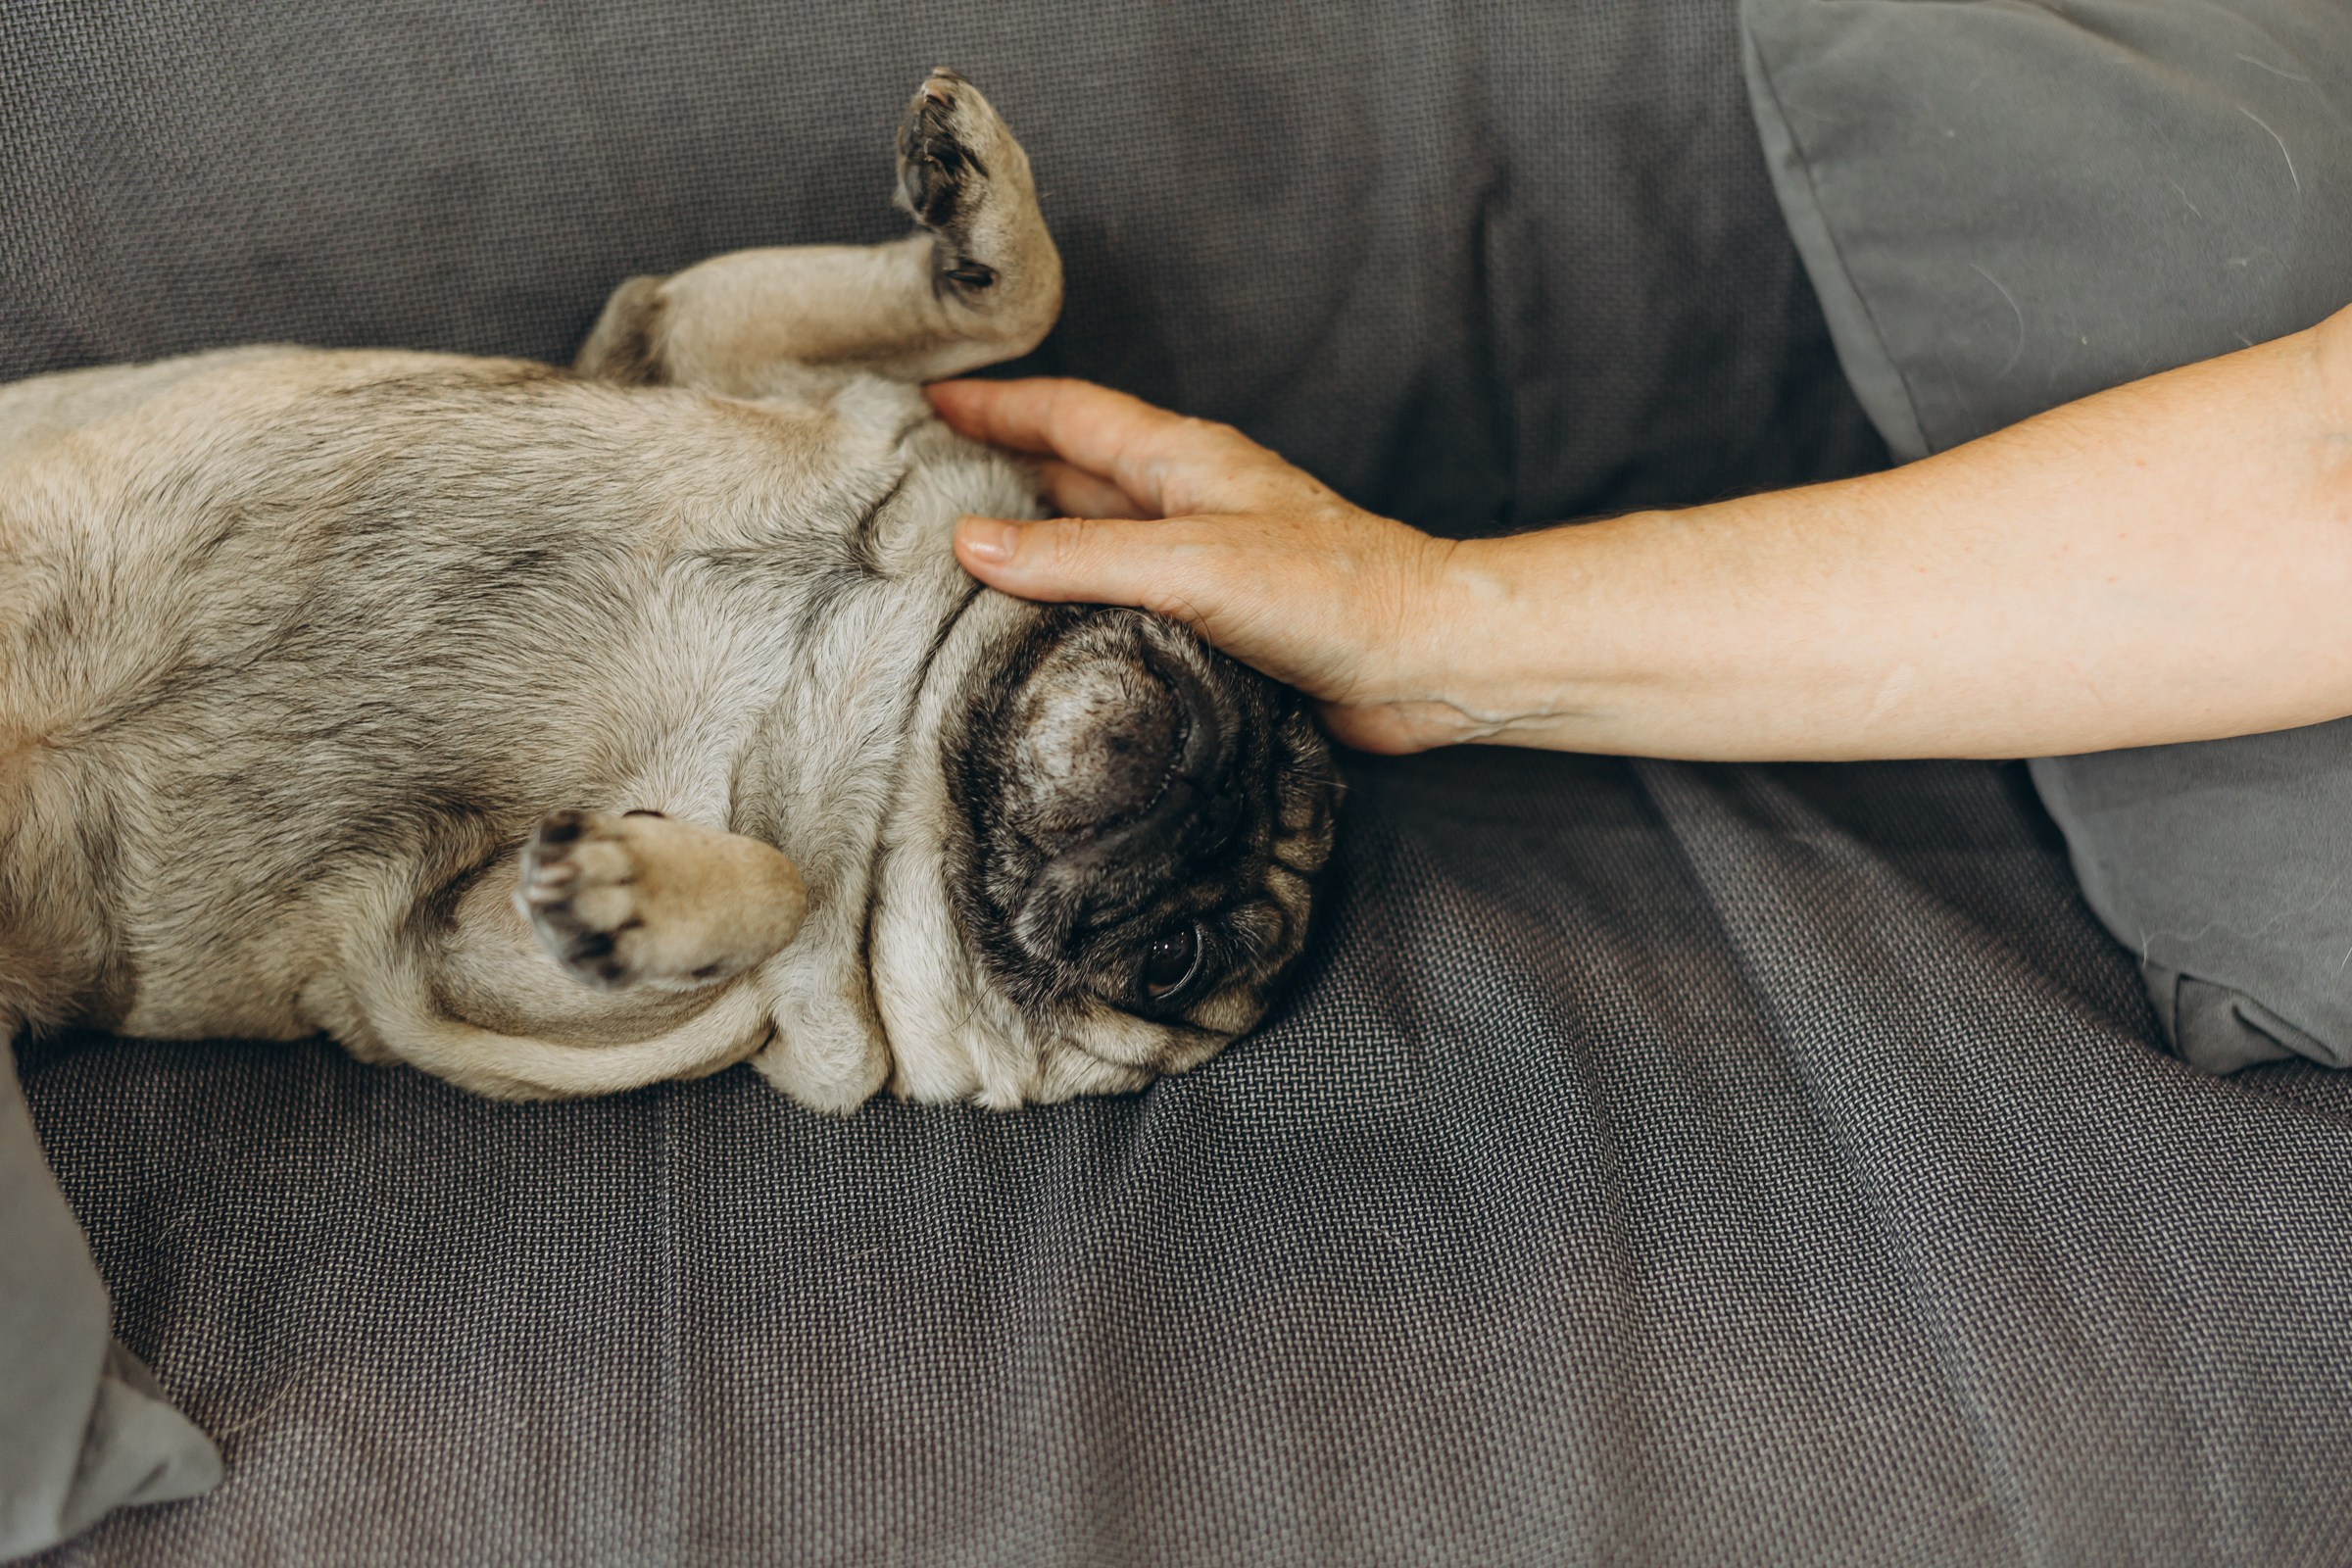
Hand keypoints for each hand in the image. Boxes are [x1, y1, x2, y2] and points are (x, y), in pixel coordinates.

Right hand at [927, 377, 1473, 752]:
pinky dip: (1071, 613)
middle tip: (916, 486)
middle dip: (996, 473)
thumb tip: (971, 543)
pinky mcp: (1215, 628)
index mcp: (1183, 461)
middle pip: (1072, 475)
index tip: (927, 407)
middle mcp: (1187, 505)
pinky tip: (1032, 639)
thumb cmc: (1333, 592)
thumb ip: (1079, 555)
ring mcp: (1201, 567)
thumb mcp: (1190, 563)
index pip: (1069, 415)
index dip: (997, 407)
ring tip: (949, 564)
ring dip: (1030, 548)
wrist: (1426, 661)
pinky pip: (1123, 608)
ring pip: (1095, 545)